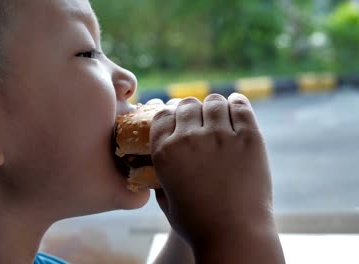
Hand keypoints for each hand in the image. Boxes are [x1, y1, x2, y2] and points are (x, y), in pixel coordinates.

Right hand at [150, 94, 275, 249]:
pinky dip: (238, 103)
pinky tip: (236, 104)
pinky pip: (241, 107)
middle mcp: (189, 139)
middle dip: (191, 108)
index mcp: (165, 151)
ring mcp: (220, 137)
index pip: (163, 114)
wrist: (234, 235)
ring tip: (219, 111)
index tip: (178, 116)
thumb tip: (156, 169)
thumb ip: (159, 178)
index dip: (170, 112)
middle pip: (187, 104)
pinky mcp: (248, 138)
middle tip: (200, 117)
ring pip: (214, 102)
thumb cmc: (197, 223)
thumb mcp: (166, 200)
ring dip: (214, 105)